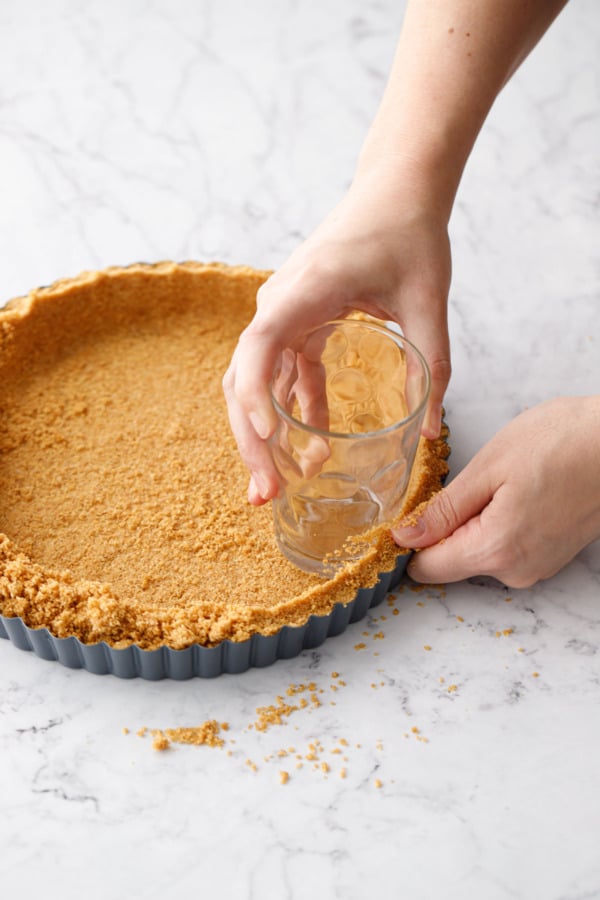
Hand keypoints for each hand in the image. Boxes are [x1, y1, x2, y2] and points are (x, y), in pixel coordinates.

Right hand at [223, 166, 451, 504]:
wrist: (396, 189)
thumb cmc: (409, 232)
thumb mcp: (427, 300)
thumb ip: (431, 364)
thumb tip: (431, 431)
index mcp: (307, 290)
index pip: (261, 346)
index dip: (256, 396)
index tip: (269, 438)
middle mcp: (280, 303)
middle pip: (244, 378)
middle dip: (252, 441)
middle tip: (267, 493)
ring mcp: (283, 313)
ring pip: (255, 382)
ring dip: (264, 434)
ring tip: (280, 485)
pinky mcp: (296, 320)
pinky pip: (283, 373)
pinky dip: (293, 411)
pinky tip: (313, 445)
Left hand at [392, 397, 599, 587]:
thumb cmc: (563, 443)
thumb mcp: (489, 468)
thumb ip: (443, 510)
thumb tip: (405, 536)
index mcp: (495, 551)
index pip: (426, 569)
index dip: (409, 540)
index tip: (411, 509)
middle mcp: (515, 571)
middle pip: (451, 561)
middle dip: (445, 526)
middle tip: (469, 482)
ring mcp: (536, 567)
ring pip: (478, 552)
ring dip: (474, 521)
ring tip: (501, 482)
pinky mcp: (549, 556)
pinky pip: (504, 546)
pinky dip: (498, 522)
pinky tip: (516, 489)